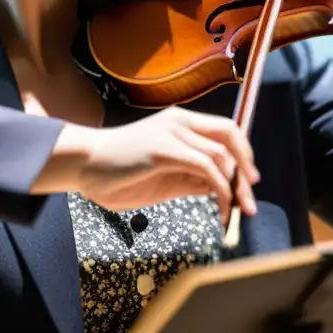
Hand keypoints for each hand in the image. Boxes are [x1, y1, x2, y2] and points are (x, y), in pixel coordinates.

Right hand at [32, 106, 259, 223]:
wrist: (82, 165)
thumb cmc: (118, 172)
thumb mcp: (164, 177)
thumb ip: (191, 178)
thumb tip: (221, 188)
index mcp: (181, 123)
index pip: (225, 130)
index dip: (243, 154)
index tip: (249, 181)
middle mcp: (180, 121)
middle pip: (230, 136)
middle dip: (246, 167)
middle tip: (250, 196)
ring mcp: (172, 132)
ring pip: (221, 155)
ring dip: (235, 186)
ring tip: (236, 211)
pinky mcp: (164, 149)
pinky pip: (206, 168)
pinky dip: (220, 190)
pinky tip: (220, 208)